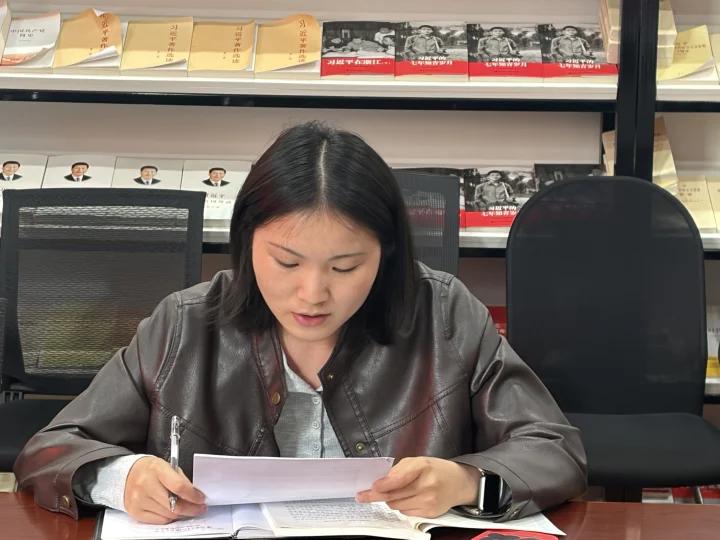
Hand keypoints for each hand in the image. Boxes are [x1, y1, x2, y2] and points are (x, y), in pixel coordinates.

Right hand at [124, 456, 206, 523]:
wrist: (127, 474)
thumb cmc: (151, 470)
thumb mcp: (168, 466)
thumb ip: (181, 480)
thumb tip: (195, 495)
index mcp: (156, 469)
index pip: (179, 486)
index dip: (193, 495)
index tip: (201, 499)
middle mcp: (145, 485)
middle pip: (174, 505)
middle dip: (191, 508)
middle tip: (199, 508)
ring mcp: (139, 500)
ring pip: (168, 515)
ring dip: (181, 514)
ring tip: (188, 509)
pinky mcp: (135, 511)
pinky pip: (158, 520)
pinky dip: (169, 518)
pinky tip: (173, 512)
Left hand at [355, 457, 480, 517]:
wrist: (459, 483)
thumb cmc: (436, 470)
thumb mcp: (419, 461)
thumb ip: (399, 470)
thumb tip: (381, 482)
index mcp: (423, 467)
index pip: (398, 479)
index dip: (383, 484)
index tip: (372, 487)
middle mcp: (427, 485)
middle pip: (394, 495)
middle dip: (377, 495)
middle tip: (363, 495)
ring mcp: (429, 501)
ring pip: (397, 505)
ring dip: (391, 499)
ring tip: (397, 492)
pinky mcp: (429, 513)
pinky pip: (405, 512)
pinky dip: (402, 506)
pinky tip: (409, 498)